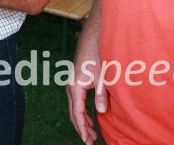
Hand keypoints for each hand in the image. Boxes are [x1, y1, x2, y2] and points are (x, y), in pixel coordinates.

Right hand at [66, 29, 107, 144]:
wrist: (91, 38)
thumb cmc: (96, 55)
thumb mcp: (102, 76)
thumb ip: (101, 95)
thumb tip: (100, 112)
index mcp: (75, 86)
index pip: (77, 112)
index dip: (82, 127)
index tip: (87, 140)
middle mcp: (71, 86)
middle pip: (74, 112)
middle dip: (81, 128)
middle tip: (90, 141)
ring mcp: (72, 83)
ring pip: (75, 107)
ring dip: (82, 121)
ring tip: (91, 133)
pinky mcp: (77, 81)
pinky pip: (77, 101)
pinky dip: (82, 111)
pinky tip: (90, 117)